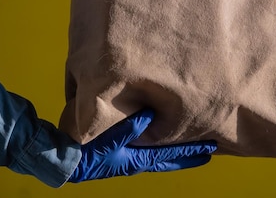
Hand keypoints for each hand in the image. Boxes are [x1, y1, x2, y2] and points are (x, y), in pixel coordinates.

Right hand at [67, 109, 215, 182]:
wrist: (63, 160)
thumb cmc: (85, 151)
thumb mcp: (108, 139)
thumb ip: (130, 127)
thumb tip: (151, 114)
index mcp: (134, 160)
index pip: (168, 156)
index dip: (189, 152)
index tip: (210, 150)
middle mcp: (135, 161)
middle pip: (168, 158)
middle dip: (189, 153)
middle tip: (211, 148)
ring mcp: (129, 157)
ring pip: (160, 153)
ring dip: (176, 149)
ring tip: (193, 142)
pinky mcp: (122, 152)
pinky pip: (148, 148)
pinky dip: (161, 144)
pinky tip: (164, 135)